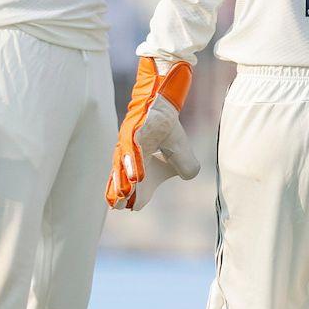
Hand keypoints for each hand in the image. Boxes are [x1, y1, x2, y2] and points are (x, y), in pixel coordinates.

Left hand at [106, 58, 199, 209]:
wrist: (166, 102)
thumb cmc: (168, 126)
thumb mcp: (180, 150)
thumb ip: (185, 165)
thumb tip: (189, 175)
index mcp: (140, 163)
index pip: (136, 184)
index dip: (137, 195)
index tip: (136, 207)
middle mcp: (131, 155)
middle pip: (123, 178)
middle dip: (121, 193)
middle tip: (119, 207)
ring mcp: (130, 143)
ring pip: (124, 166)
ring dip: (124, 182)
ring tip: (123, 197)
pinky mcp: (133, 132)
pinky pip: (132, 150)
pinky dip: (133, 164)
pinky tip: (136, 177)